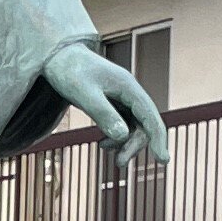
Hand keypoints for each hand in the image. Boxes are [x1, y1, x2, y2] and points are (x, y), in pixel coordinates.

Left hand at [42, 42, 168, 161]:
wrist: (58, 57)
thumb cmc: (69, 72)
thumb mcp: (84, 94)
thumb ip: (103, 114)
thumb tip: (123, 136)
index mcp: (128, 87)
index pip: (150, 115)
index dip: (158, 138)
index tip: (163, 160)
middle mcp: (130, 92)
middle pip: (144, 124)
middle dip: (134, 145)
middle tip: (119, 163)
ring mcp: (123, 98)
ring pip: (134, 126)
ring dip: (125, 143)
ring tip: (106, 151)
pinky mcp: (113, 103)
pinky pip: (123, 124)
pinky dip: (115, 137)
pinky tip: (102, 144)